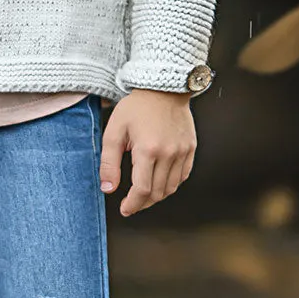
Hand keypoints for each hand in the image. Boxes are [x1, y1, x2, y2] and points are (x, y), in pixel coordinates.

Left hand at [99, 90, 197, 216]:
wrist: (163, 88)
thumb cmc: (136, 108)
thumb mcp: (114, 131)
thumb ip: (109, 162)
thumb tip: (108, 188)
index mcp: (147, 150)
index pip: (142, 190)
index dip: (132, 205)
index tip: (125, 209)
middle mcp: (168, 153)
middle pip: (157, 193)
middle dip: (142, 203)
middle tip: (131, 204)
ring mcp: (182, 152)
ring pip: (171, 187)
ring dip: (156, 196)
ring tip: (143, 195)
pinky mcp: (190, 149)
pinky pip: (182, 176)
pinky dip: (171, 184)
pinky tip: (159, 182)